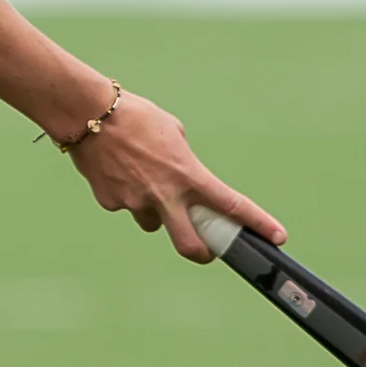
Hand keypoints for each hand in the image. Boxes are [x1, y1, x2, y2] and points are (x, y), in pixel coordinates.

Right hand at [59, 89, 284, 263]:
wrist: (87, 114)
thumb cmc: (134, 116)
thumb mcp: (173, 133)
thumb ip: (184, 161)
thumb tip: (183, 179)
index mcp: (188, 174)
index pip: (230, 204)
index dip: (258, 223)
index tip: (278, 237)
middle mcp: (165, 195)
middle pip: (191, 245)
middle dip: (202, 252)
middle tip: (205, 249)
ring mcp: (135, 202)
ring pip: (153, 221)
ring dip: (155, 211)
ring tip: (142, 180)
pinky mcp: (111, 203)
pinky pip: (126, 206)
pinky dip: (126, 194)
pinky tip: (118, 172)